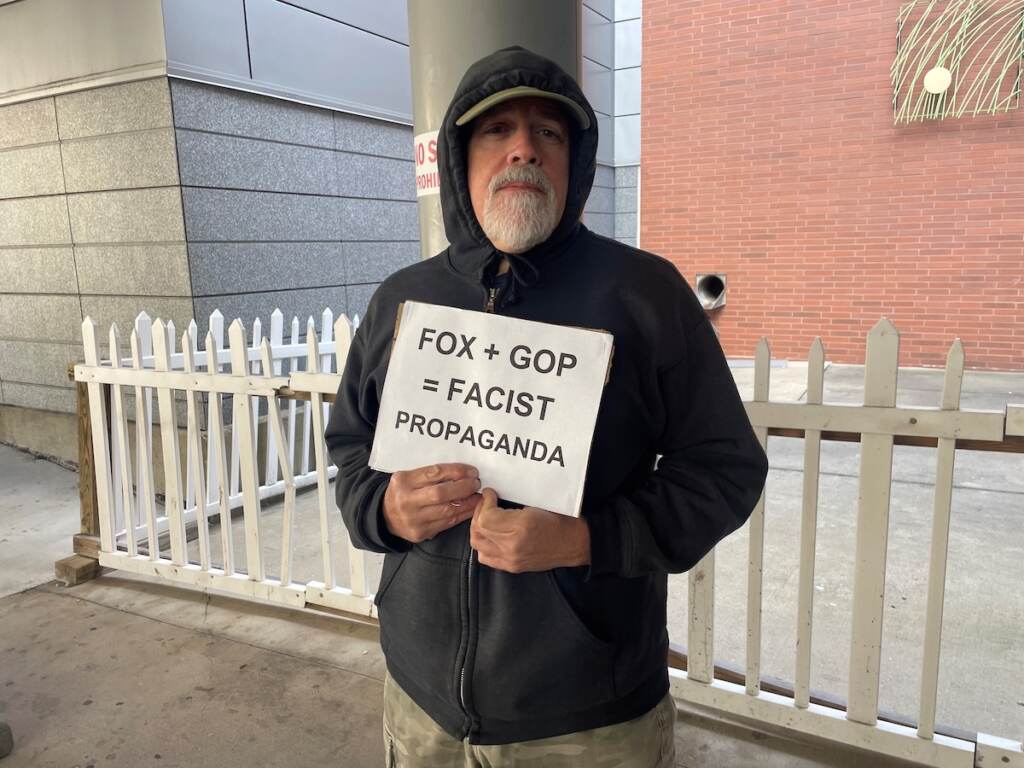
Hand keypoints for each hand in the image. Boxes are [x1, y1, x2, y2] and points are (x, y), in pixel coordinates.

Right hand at [383, 463, 481, 542]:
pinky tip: (471, 508)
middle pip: (441, 493)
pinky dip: (462, 515)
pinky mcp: (421, 533)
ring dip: (467, 502)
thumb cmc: (402, 492)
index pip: (434, 473)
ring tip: (478, 496)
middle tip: (476, 483)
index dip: (456, 471)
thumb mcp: (408, 477)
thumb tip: (461, 471)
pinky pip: (447, 523)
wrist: (384, 516)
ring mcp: (414, 519)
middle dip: (464, 487)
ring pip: (447, 510)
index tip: (471, 471)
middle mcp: (407, 500)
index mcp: (403, 481)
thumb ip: (429, 473)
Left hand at [470, 488, 590, 572]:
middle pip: (478, 530)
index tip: (490, 494)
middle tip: (486, 503)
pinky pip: (485, 557)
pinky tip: (491, 535)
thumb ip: (510, 503)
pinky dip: (483, 545)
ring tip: (486, 518)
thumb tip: (492, 496)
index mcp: (521, 527)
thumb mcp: (535, 505)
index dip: (485, 503)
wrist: (573, 543)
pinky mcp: (512, 567)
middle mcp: (513, 546)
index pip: (486, 518)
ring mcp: (511, 559)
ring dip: (478, 529)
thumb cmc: (558, 520)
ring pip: (478, 544)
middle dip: (479, 513)